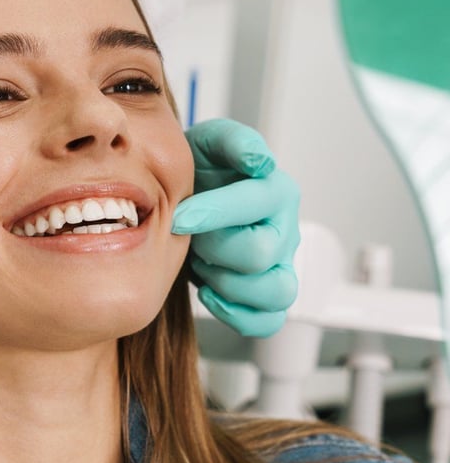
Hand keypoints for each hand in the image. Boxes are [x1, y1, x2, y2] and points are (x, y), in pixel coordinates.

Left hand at [172, 119, 299, 337]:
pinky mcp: (268, 293)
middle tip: (190, 237)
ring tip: (203, 264)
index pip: (256, 205)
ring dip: (228, 284)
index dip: (213, 213)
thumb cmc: (200, 172)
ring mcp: (280, 265)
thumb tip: (258, 160)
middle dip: (214, 248)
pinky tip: (209, 293)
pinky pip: (269, 320)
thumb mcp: (209, 142)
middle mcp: (285, 229)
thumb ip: (233, 141)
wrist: (188, 197)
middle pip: (260, 254)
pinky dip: (238, 314)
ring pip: (275, 292)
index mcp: (275, 191)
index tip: (178, 216)